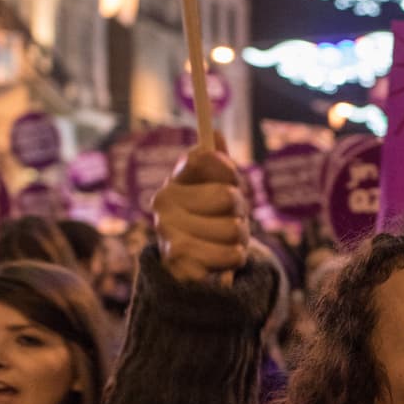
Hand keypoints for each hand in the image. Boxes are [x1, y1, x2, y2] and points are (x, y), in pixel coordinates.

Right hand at [153, 138, 248, 283]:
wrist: (188, 267)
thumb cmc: (208, 220)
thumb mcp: (215, 188)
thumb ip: (217, 162)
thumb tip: (215, 135)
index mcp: (173, 182)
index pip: (203, 158)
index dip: (227, 170)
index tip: (232, 181)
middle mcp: (163, 205)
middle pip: (228, 196)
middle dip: (240, 210)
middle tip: (232, 218)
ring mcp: (168, 235)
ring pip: (234, 229)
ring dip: (240, 237)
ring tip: (227, 240)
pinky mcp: (181, 265)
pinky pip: (231, 256)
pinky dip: (234, 258)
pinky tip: (222, 257)